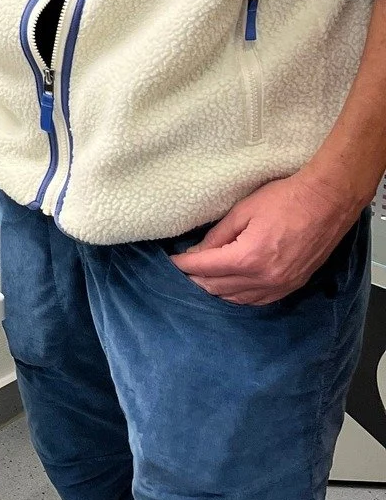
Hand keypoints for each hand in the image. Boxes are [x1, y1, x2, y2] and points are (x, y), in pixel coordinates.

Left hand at [171, 169, 363, 304]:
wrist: (327, 202)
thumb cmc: (285, 200)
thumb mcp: (242, 212)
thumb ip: (217, 236)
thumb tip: (196, 252)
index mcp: (249, 258)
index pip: (206, 268)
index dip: (184, 265)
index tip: (172, 261)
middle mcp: (265, 278)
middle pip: (219, 288)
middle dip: (197, 279)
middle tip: (184, 269)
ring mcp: (281, 285)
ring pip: (238, 299)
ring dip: (217, 290)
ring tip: (203, 278)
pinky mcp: (293, 285)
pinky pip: (259, 300)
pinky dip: (240, 296)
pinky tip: (231, 287)